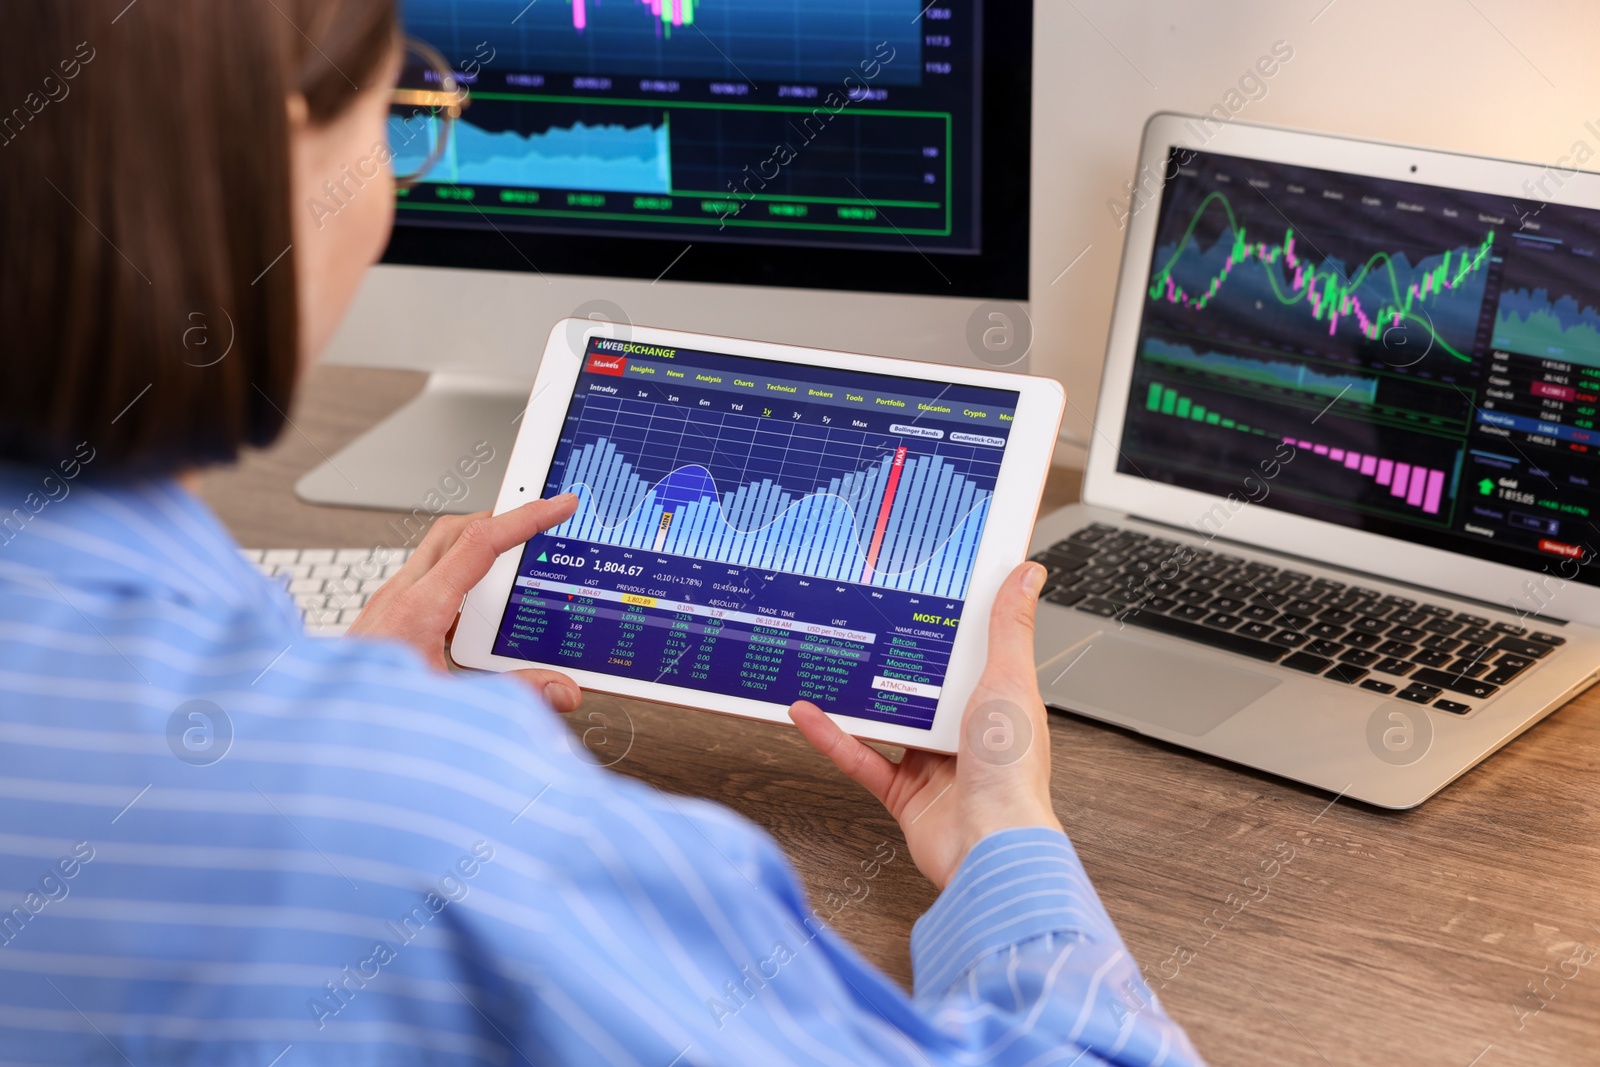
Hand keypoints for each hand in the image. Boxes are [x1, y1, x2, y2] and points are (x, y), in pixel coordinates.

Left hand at [346, 495, 584, 712]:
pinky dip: (460, 582)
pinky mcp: (386, 620)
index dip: (525, 518)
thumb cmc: (365, 720)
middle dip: (503, 520)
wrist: (314, 733)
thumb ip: (510, 694)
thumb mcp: (450, 707)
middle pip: (456, 533)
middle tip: (540, 525)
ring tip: (515, 572)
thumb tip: (559, 687)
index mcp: (418, 610)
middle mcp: (399, 598)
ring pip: (439, 554)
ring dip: (478, 552)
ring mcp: (389, 606)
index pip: (480, 543)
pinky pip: (428, 582)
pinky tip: (475, 616)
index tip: (558, 505)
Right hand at [790, 562, 1061, 889]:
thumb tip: (1026, 574)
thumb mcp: (1009, 681)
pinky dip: (831, 736)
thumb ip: (1009, 629)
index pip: (970, 653)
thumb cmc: (1011, 774)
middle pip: (921, 684)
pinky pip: (860, 757)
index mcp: (997, 702)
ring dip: (854, 693)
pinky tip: (807, 713)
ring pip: (886, 718)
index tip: (923, 590)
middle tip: (859, 617)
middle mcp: (966, 732)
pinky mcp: (903, 793)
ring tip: (825, 657)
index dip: (948, 623)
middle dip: (890, 656)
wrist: (989, 848)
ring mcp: (933, 764)